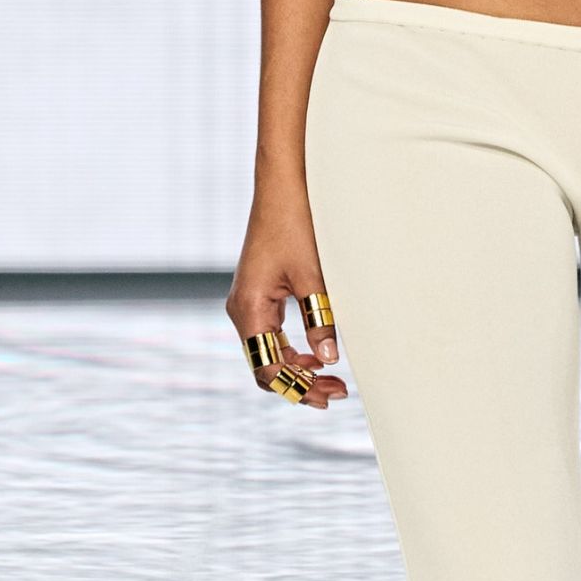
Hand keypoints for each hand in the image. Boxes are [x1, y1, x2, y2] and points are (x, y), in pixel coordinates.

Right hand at [226, 186, 347, 409]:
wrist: (282, 187)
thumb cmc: (295, 225)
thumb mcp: (312, 276)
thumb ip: (320, 319)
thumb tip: (329, 359)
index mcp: (249, 309)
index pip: (268, 368)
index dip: (299, 388)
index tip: (331, 394)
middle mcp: (242, 310)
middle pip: (266, 364)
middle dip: (300, 384)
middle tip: (337, 393)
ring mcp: (248, 302)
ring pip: (269, 351)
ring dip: (298, 368)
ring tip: (332, 379)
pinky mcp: (259, 293)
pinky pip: (272, 333)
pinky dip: (293, 349)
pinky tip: (317, 353)